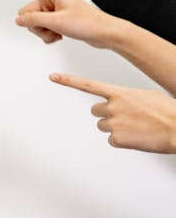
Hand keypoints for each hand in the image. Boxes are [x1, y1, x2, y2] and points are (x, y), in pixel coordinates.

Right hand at [0, 0, 116, 46]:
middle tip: (51, 28)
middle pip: (26, 11)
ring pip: (32, 22)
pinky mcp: (55, 18)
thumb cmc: (87, 23)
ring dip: (42, 32)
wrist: (105, 33)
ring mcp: (52, 9)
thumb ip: (35, 20)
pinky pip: (40, 28)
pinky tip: (59, 37)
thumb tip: (18, 20)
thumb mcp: (58, 22)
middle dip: (34, 24)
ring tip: (58, 34)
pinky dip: (47, 35)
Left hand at [49, 73, 175, 151]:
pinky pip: (112, 140)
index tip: (53, 76)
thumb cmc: (166, 111)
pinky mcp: (116, 139)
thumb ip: (126, 98)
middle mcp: (112, 106)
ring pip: (103, 126)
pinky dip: (122, 141)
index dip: (68, 81)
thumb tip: (121, 104)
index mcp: (119, 92)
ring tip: (135, 126)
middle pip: (96, 111)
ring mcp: (113, 123)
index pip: (87, 85)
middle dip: (107, 114)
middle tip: (125, 117)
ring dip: (115, 127)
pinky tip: (137, 137)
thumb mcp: (145, 95)